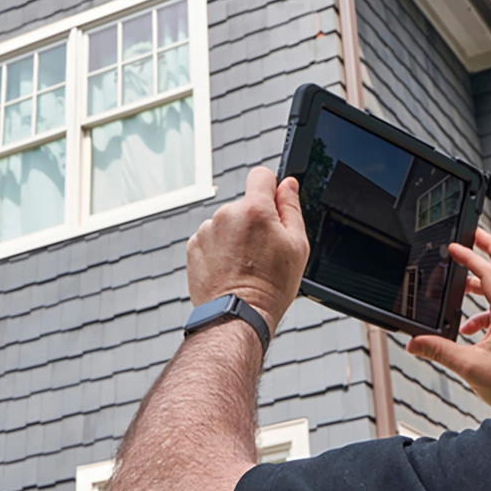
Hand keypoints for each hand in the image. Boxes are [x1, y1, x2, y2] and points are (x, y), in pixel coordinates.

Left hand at [186, 167, 309, 329]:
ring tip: (246, 265)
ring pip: (228, 223)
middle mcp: (226, 214)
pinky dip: (221, 250)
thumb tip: (287, 184)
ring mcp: (207, 230)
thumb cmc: (271, 286)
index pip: (261, 175)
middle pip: (245, 204)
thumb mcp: (297, 245)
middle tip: (265, 251)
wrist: (237, 315)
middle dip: (255, 220)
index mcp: (254, 209)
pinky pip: (212, 238)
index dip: (271, 188)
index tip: (274, 206)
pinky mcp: (193, 246)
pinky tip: (230, 269)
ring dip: (236, 236)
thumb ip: (292, 208)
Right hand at [407, 228, 490, 415]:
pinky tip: (470, 326)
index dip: (470, 257)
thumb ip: (439, 351)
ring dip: (487, 278)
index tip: (455, 247)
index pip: (490, 274)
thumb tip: (415, 343)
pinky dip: (487, 307)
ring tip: (463, 283)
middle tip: (474, 236)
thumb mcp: (469, 368)